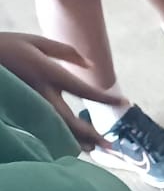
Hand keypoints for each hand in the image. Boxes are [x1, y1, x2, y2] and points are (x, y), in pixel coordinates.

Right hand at [0, 32, 123, 149]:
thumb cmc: (5, 45)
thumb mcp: (34, 41)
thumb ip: (63, 51)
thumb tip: (88, 64)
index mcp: (48, 74)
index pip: (83, 90)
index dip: (105, 98)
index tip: (124, 103)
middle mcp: (40, 92)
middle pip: (70, 121)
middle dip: (91, 135)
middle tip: (111, 146)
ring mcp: (28, 104)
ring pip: (56, 129)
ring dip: (76, 141)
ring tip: (94, 149)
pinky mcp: (18, 110)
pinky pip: (42, 128)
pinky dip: (57, 136)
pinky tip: (68, 143)